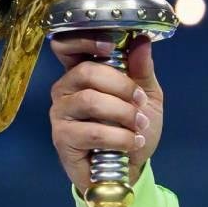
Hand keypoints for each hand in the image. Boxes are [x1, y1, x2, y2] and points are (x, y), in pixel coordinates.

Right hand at [48, 32, 164, 194]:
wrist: (131, 166)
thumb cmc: (134, 127)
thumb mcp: (146, 96)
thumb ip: (142, 69)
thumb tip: (142, 41)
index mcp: (83, 72)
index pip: (66, 46)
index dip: (84, 40)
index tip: (112, 45)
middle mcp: (65, 89)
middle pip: (87, 71)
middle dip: (122, 86)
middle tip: (140, 102)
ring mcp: (61, 113)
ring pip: (91, 100)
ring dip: (124, 114)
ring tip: (140, 126)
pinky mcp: (62, 138)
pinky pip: (92, 132)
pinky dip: (120, 137)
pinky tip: (131, 142)